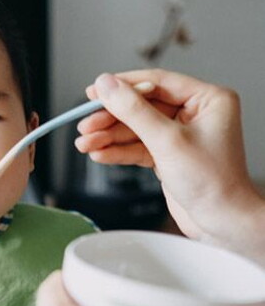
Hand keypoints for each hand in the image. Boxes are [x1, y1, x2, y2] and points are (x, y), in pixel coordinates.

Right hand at [75, 69, 264, 259]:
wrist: (221, 223)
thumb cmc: (213, 183)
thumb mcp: (167, 141)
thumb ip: (134, 111)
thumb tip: (107, 85)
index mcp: (207, 99)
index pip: (156, 83)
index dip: (122, 86)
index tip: (94, 92)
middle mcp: (194, 113)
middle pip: (141, 107)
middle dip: (110, 118)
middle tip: (85, 125)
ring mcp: (179, 135)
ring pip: (135, 128)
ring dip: (108, 137)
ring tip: (85, 144)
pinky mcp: (167, 154)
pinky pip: (137, 146)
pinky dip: (118, 151)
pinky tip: (99, 154)